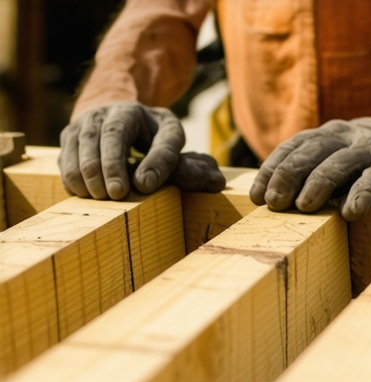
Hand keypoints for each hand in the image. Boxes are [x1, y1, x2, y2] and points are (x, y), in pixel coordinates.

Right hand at [58, 101, 223, 198]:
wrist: (115, 119)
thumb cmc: (153, 146)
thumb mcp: (177, 155)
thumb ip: (195, 169)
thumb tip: (218, 182)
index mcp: (161, 120)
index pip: (165, 139)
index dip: (157, 162)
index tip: (146, 186)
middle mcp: (125, 113)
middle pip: (115, 133)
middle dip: (113, 164)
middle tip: (116, 193)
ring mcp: (95, 119)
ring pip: (86, 140)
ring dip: (89, 169)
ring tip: (98, 195)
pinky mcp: (71, 132)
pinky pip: (67, 151)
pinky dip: (72, 171)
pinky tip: (82, 190)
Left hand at [250, 116, 370, 221]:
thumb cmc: (367, 156)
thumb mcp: (337, 156)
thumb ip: (312, 172)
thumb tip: (274, 202)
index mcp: (325, 136)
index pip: (291, 148)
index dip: (271, 171)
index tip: (256, 196)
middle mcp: (344, 136)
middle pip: (310, 153)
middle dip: (287, 177)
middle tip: (273, 203)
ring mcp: (370, 147)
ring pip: (339, 162)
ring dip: (319, 184)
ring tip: (304, 206)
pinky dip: (363, 193)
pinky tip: (352, 212)